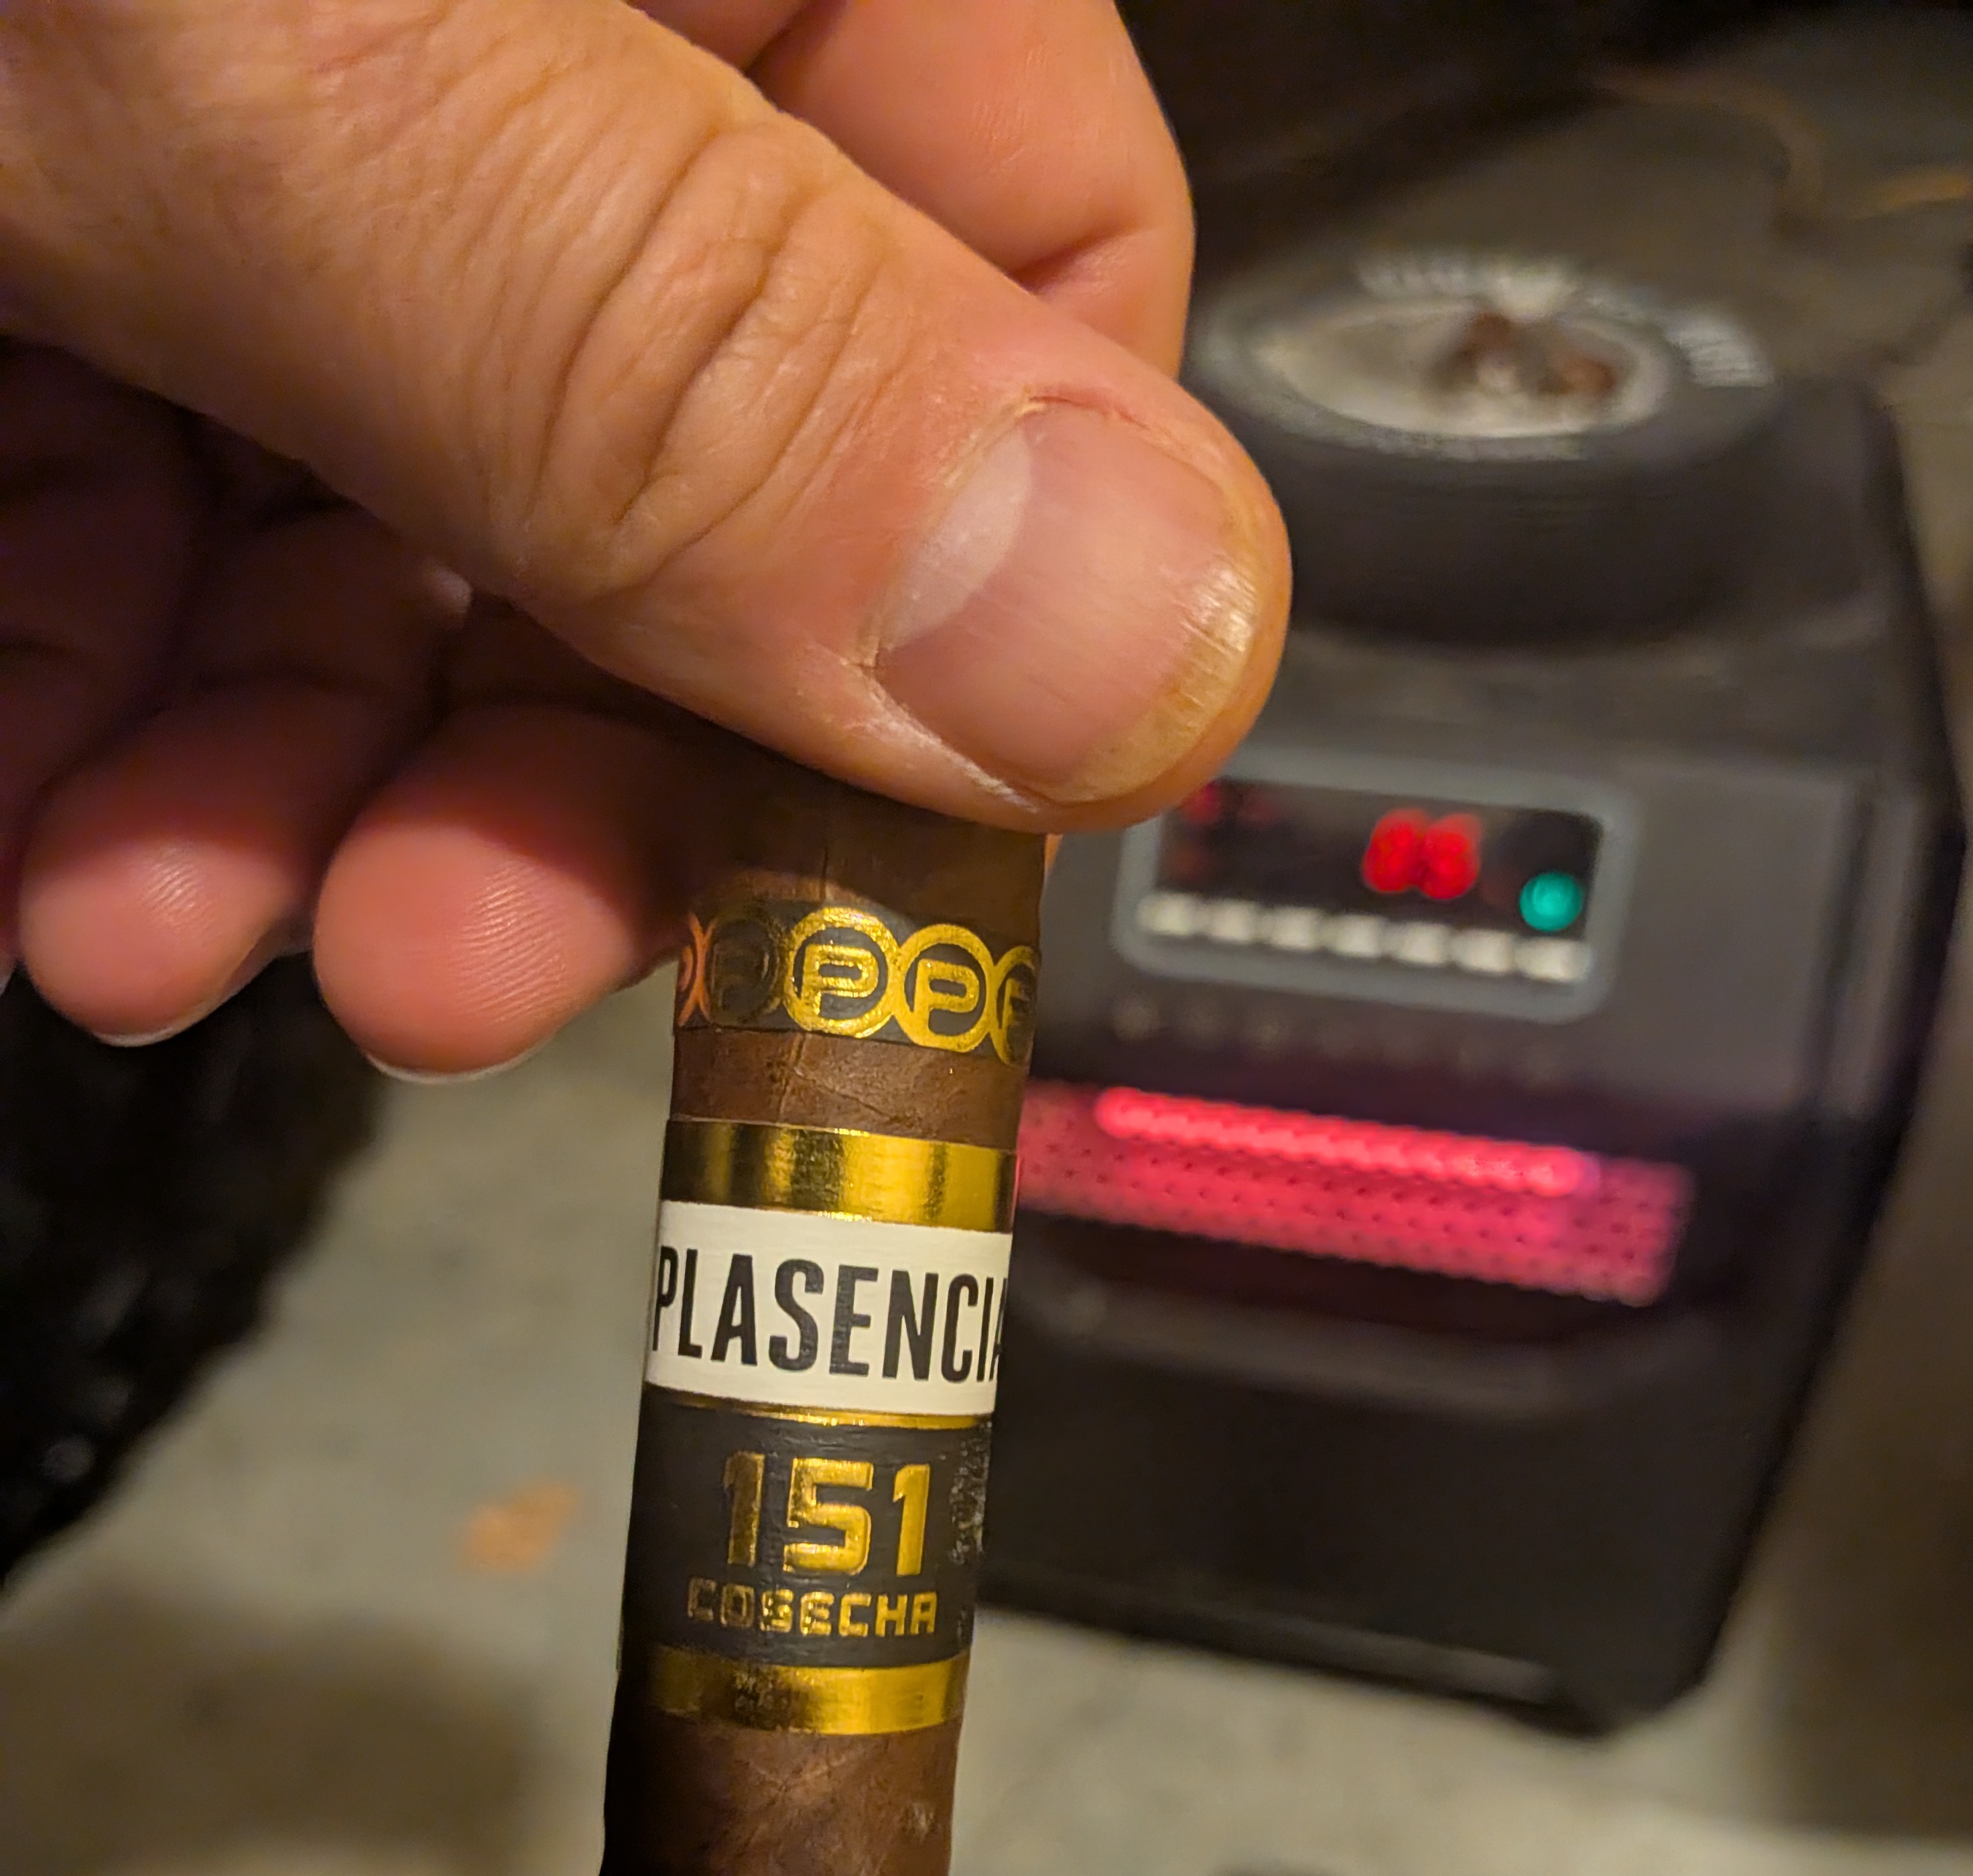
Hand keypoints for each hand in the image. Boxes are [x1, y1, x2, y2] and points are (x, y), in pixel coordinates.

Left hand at [0, 0, 1287, 1072]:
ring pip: (411, 556)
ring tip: (139, 929)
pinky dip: (98, 727)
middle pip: (703, 473)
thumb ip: (685, 341)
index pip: (1029, 267)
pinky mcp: (58, 241)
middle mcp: (542, 27)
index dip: (958, 626)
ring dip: (289, 799)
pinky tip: (32, 836)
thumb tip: (1140, 643)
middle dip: (558, 768)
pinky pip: (155, 541)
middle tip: (432, 964)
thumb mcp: (251, 39)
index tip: (820, 891)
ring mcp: (281, 138)